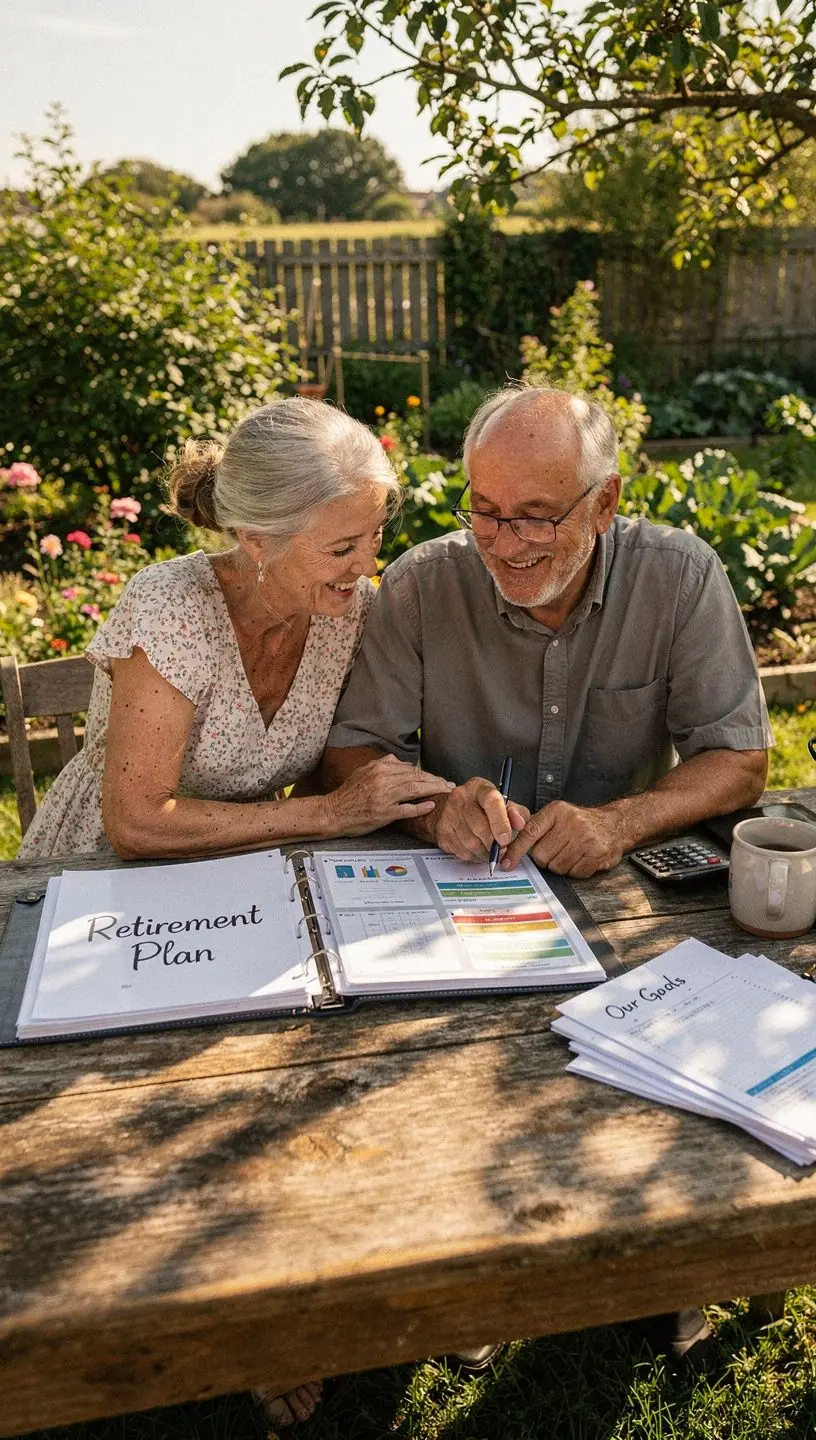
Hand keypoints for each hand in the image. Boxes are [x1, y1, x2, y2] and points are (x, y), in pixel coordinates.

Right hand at [322, 754, 453, 837]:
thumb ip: (384, 764)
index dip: (428, 774)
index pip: (410, 769)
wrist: (332, 812)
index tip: (439, 778)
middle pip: (416, 778)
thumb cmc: (348, 794)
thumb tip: (404, 763)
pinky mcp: (383, 813)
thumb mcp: (364, 772)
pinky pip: (406, 809)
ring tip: (445, 791)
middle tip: (449, 785)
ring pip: (414, 790)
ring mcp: (383, 797)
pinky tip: (431, 805)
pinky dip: (420, 807)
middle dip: (436, 781)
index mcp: (379, 768)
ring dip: (433, 790)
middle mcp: (382, 780)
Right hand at [431, 777, 529, 862]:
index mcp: (478, 787)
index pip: (491, 802)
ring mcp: (448, 814)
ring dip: (485, 853)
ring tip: (491, 851)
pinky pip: (462, 851)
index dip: (500, 823)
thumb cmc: (478, 806)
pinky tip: (478, 851)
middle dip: (494, 844)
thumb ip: (515, 812)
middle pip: (480, 827)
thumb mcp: (500, 803)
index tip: (506, 839)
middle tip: (502, 850)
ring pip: (471, 843)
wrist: (448, 808)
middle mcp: (460, 798)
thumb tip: (520, 823)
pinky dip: (474, 856)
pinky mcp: (442, 831)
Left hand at [501, 800, 625, 877]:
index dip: (515, 851)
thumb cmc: (581, 822)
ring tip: (571, 853)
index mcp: (556, 811)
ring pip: (556, 867)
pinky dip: (575, 870)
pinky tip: (582, 859)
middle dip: (545, 859)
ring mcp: (585, 838)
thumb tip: (509, 847)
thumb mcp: (558, 815)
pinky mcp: (597, 854)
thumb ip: (536, 827)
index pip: (529, 832)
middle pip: (541, 855)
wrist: (615, 824)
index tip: (506, 863)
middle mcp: (571, 822)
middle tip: (557, 850)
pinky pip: (574, 873)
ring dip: (561, 865)